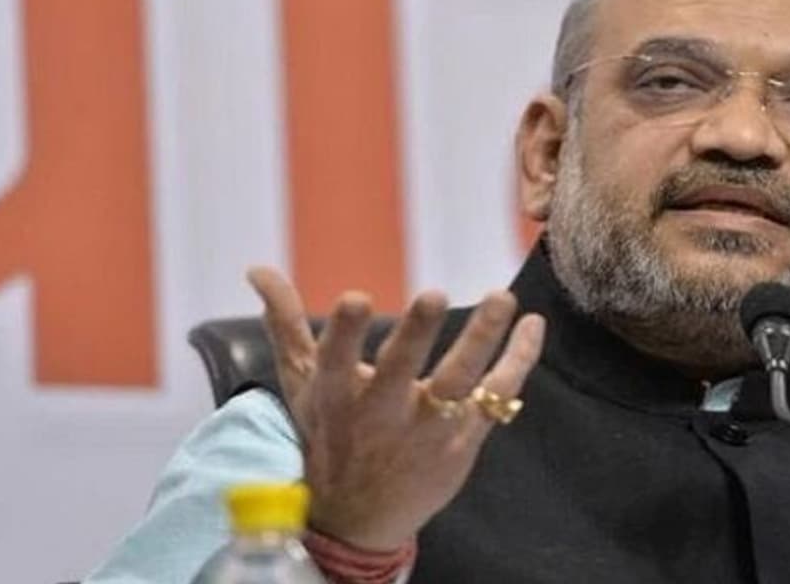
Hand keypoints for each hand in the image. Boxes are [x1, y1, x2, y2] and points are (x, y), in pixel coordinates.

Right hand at [247, 269, 544, 551]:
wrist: (358, 520)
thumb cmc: (329, 436)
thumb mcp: (302, 384)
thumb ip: (285, 324)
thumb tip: (257, 270)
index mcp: (336, 396)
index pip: (336, 360)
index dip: (346, 332)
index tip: (356, 298)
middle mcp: (382, 413)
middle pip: (402, 370)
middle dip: (415, 333)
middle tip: (432, 293)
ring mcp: (427, 429)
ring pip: (459, 381)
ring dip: (483, 338)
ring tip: (501, 297)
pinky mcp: (463, 441)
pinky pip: (497, 396)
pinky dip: (519, 360)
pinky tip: (533, 324)